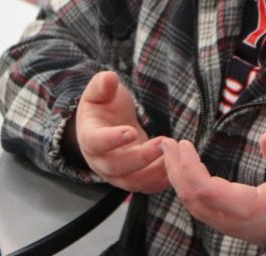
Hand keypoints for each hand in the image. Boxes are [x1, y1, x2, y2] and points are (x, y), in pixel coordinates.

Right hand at [71, 71, 169, 192]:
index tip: (131, 130)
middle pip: (117, 166)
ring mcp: (116, 174)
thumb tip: (110, 78)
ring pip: (133, 182)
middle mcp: (99, 161)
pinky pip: (145, 187)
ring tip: (174, 156)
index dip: (112, 139)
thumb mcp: (99, 91)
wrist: (107, 124)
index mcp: (89, 137)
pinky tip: (176, 168)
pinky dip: (161, 181)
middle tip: (163, 143)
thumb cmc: (104, 105)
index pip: (97, 142)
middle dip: (141, 158)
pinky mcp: (132, 179)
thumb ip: (102, 85)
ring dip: (155, 172)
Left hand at [161, 133, 265, 248]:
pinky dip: (183, 184)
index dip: (189, 167)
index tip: (184, 144)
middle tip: (166, 142)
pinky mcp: (221, 220)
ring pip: (190, 202)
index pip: (204, 190)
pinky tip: (180, 167)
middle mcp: (228, 219)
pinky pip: (195, 204)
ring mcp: (222, 223)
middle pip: (190, 197)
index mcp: (244, 208)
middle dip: (174, 169)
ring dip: (175, 176)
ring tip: (168, 151)